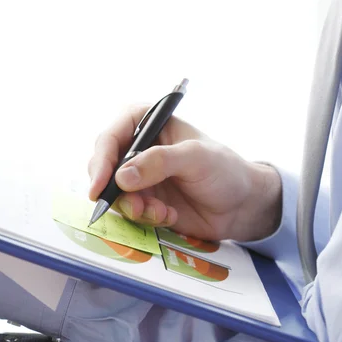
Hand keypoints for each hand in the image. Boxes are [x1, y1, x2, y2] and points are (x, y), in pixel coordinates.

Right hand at [88, 106, 281, 241]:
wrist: (241, 205)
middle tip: (136, 207)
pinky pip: (128, 211)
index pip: (111, 137)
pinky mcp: (144, 200)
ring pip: (114, 193)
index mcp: (147, 123)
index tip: (99, 186)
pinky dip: (144, 217)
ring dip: (134, 207)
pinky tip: (169, 216)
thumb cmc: (224, 169)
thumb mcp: (195, 158)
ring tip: (162, 213)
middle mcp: (137, 148)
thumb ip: (159, 162)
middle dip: (115, 191)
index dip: (101, 160)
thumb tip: (122, 177)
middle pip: (104, 167)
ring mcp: (139, 176)